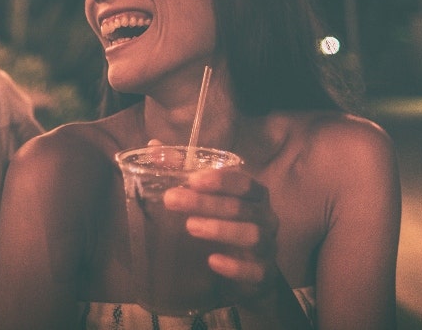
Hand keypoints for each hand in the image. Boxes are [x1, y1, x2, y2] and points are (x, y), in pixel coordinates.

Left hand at [162, 167, 279, 298]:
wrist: (249, 274)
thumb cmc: (225, 227)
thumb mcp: (206, 200)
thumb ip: (183, 173)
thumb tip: (153, 146)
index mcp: (254, 196)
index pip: (244, 183)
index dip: (220, 180)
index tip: (192, 179)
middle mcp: (265, 217)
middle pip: (242, 206)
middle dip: (206, 202)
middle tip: (172, 200)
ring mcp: (267, 246)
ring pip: (252, 235)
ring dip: (221, 229)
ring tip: (190, 226)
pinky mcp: (264, 273)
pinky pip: (256, 270)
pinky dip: (235, 266)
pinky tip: (213, 261)